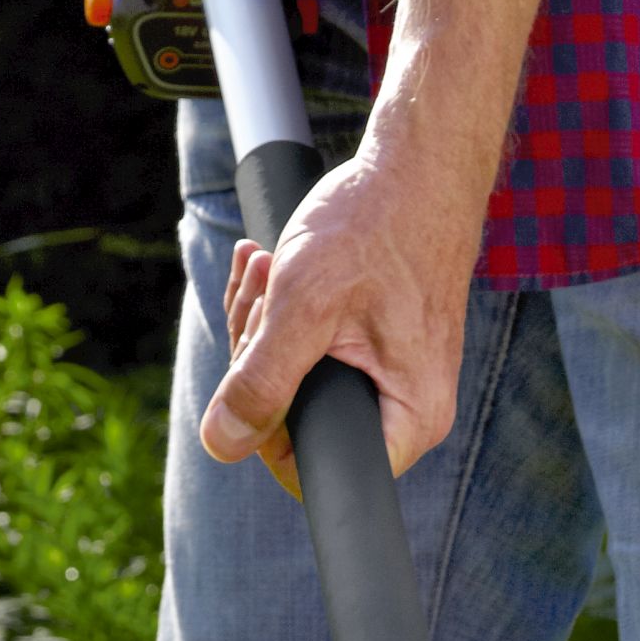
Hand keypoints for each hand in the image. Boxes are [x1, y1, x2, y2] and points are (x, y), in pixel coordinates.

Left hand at [201, 142, 478, 490]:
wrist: (419, 168)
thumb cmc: (375, 226)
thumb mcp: (304, 304)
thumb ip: (261, 381)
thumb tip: (221, 444)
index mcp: (407, 421)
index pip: (319, 472)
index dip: (267, 433)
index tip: (251, 370)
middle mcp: (407, 412)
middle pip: (302, 426)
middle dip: (259, 359)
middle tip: (259, 292)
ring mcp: (394, 381)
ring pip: (300, 384)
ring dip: (264, 326)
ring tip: (265, 266)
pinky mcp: (381, 352)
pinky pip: (315, 353)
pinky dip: (284, 312)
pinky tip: (274, 268)